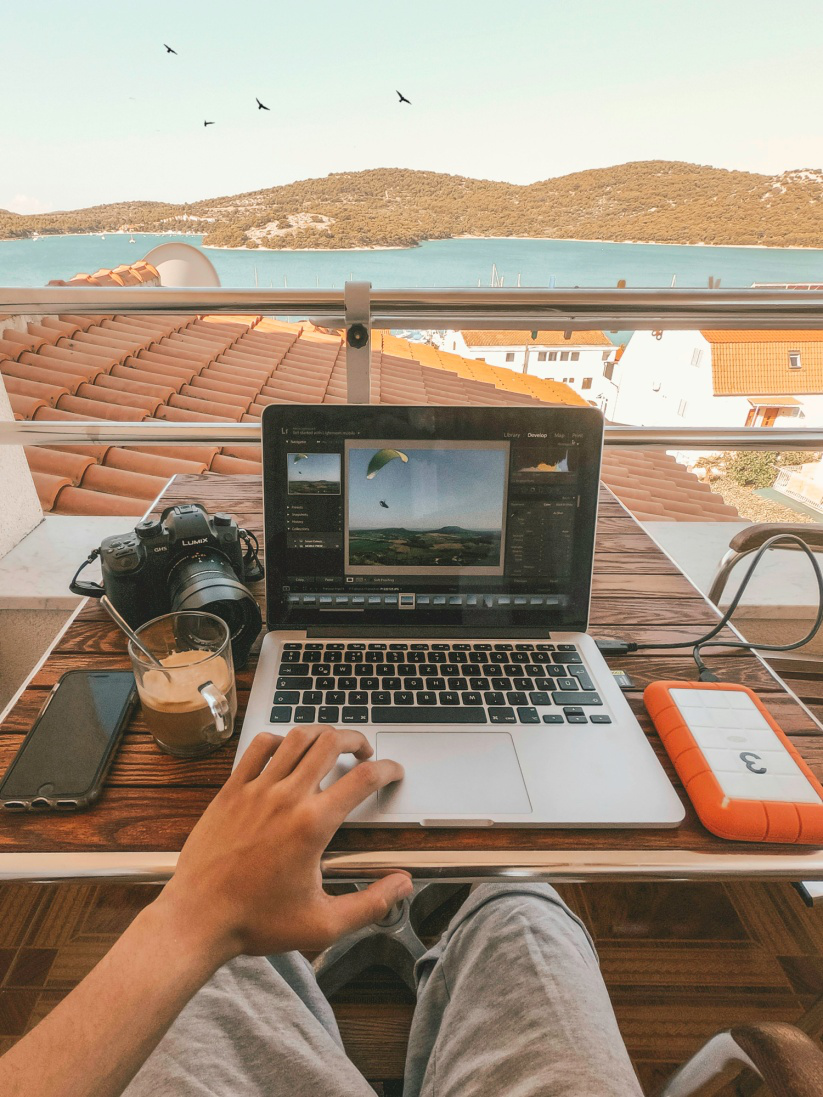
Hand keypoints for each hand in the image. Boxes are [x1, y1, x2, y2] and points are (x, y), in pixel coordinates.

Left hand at [156, 726, 411, 960]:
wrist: (197, 920)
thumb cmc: (256, 923)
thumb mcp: (324, 924)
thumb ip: (371, 903)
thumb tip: (403, 884)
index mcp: (313, 825)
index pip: (363, 779)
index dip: (387, 769)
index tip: (394, 772)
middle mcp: (286, 798)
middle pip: (330, 742)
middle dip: (356, 740)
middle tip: (363, 753)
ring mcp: (255, 789)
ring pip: (296, 737)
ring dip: (320, 734)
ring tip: (330, 745)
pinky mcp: (231, 790)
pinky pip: (258, 747)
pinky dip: (279, 740)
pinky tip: (286, 752)